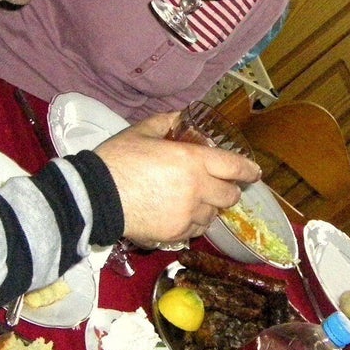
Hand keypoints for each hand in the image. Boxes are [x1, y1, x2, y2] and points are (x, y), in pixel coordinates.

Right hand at [95, 113, 260, 246]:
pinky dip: (193, 223)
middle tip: (217, 186)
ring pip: (213, 215)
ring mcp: (188, 214)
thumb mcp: (141, 132)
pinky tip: (178, 214)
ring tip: (191, 200)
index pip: (234, 166)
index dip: (248, 170)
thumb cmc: (117, 160)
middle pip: (230, 195)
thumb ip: (166, 122)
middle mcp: (197, 189)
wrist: (95, 198)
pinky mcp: (176, 233)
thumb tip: (180, 116)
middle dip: (228, 190)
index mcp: (192, 160)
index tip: (254, 172)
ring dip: (208, 207)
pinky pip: (196, 230)